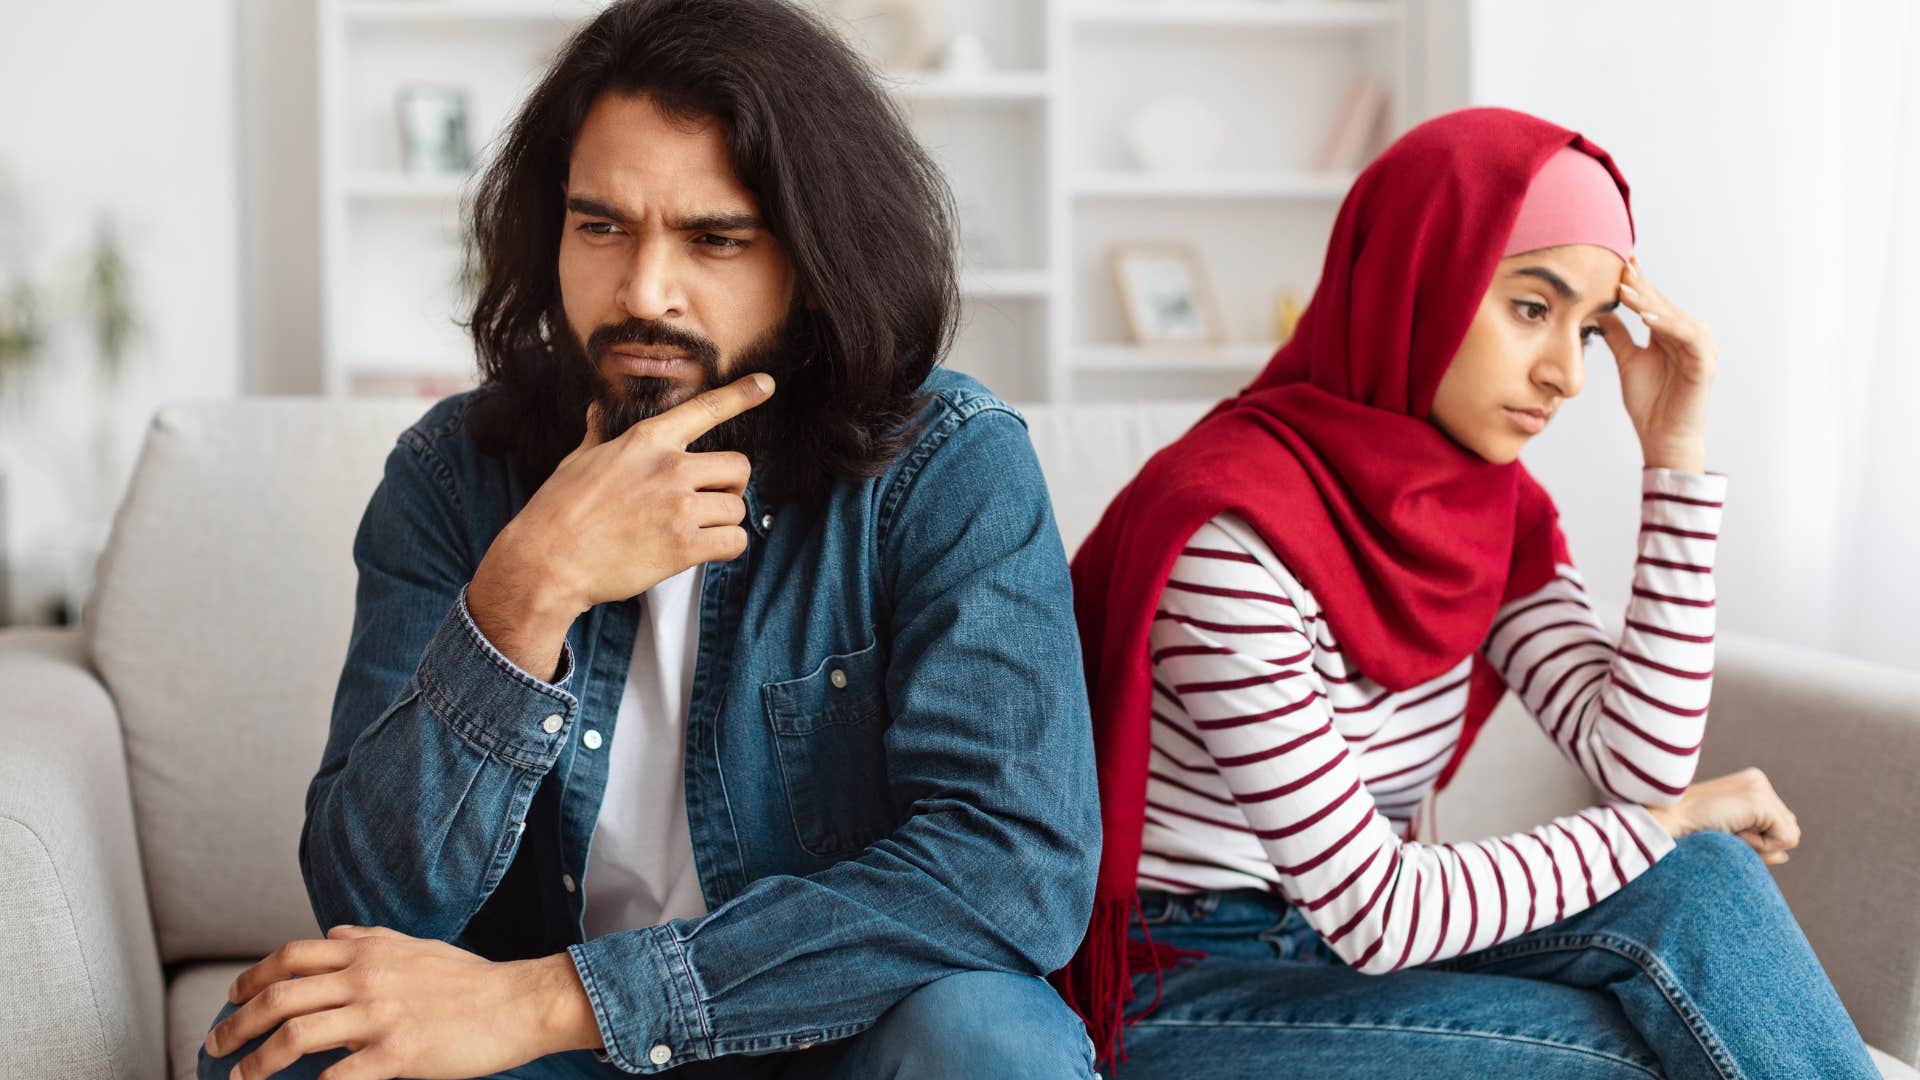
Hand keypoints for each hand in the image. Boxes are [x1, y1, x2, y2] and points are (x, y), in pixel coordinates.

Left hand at [204, 925, 600, 1079]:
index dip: (251, 978)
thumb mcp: (415, 946)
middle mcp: (366, 978)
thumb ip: (369, 939)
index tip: (232, 999)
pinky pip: (339, 1076)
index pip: (290, 957)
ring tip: (240, 1078)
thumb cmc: (469, 979)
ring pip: (297, 1036)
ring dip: (257, 1062)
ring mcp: (380, 1016)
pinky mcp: (398, 1054)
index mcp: (368, 952)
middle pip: (280, 997)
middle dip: (236, 1024)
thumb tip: (331, 935)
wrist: (517, 1002)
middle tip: (215, 1045)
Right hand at [468, 372, 772, 676]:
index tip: (766, 384)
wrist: (547, 561)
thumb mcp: (578, 460)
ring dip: (723, 521)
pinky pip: (735, 542)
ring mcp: (679, 507)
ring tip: (692, 529)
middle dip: (730, 486)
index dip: (740, 395)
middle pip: (738, 467)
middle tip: (707, 500)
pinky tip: (701, 550)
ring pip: (738, 508)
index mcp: (646, 441)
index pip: (704, 410)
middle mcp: (669, 468)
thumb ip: (600, 434)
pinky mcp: (684, 547)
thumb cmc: (559, 510)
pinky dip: (725, 547)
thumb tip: (596, 410)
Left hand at [1594, 256, 1716, 472]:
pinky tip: (1649, 318)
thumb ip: (1618, 336)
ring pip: (1674, 317)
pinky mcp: (1705, 363)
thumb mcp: (1628, 361)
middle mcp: (1688, 336)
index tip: (1621, 262)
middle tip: (1622, 267)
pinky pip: (1688, 338)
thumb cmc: (1649, 402)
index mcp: (1670, 334)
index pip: (1653, 302)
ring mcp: (1699, 348)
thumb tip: (1600, 313)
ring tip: (1627, 291)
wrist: (1661, 436)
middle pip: (1663, 305)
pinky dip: (1669, 326)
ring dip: (1651, 303)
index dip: (1639, 283)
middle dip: (1642, 286)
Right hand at [1642, 767, 1800, 865]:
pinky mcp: (1760, 801)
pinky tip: (1734, 832)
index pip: (1777, 822)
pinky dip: (1762, 846)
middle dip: (1764, 842)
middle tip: (1729, 834)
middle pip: (1788, 826)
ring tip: (1730, 832)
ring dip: (1762, 845)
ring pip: (1790, 833)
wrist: (1664, 822)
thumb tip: (1785, 856)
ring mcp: (1760, 787)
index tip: (1727, 833)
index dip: (1758, 839)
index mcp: (1749, 784)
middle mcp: (1758, 780)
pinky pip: (1785, 838)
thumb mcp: (1729, 837)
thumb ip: (1758, 845)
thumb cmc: (1689, 832)